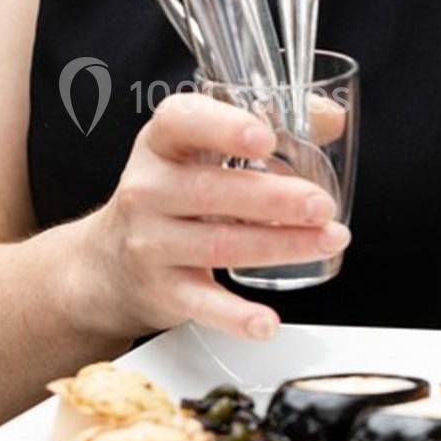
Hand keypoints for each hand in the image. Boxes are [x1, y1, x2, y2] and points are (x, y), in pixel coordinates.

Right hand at [85, 93, 348, 340]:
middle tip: (321, 204)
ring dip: (279, 246)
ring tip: (327, 241)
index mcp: (162, 143)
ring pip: (217, 244)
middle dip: (273, 198)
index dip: (222, 127)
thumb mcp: (199, 150)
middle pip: (209, 190)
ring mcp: (151, 242)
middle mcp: (148, 189)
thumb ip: (266, 126)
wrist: (110, 263)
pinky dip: (236, 316)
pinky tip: (266, 321)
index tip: (264, 136)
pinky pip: (202, 304)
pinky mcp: (163, 290)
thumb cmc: (170, 194)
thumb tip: (330, 118)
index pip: (181, 122)